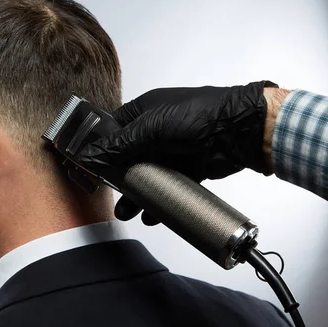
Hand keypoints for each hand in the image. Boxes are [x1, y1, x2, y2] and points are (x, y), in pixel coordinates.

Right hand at [79, 81, 277, 224]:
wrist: (240, 130)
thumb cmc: (196, 117)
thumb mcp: (151, 127)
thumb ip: (119, 144)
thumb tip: (88, 155)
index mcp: (142, 112)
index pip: (111, 131)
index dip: (98, 149)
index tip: (86, 168)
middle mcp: (154, 131)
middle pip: (127, 158)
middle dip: (117, 178)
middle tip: (108, 194)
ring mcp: (171, 151)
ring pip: (146, 176)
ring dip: (136, 194)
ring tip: (128, 212)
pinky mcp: (188, 168)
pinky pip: (166, 187)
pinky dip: (159, 200)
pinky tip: (152, 214)